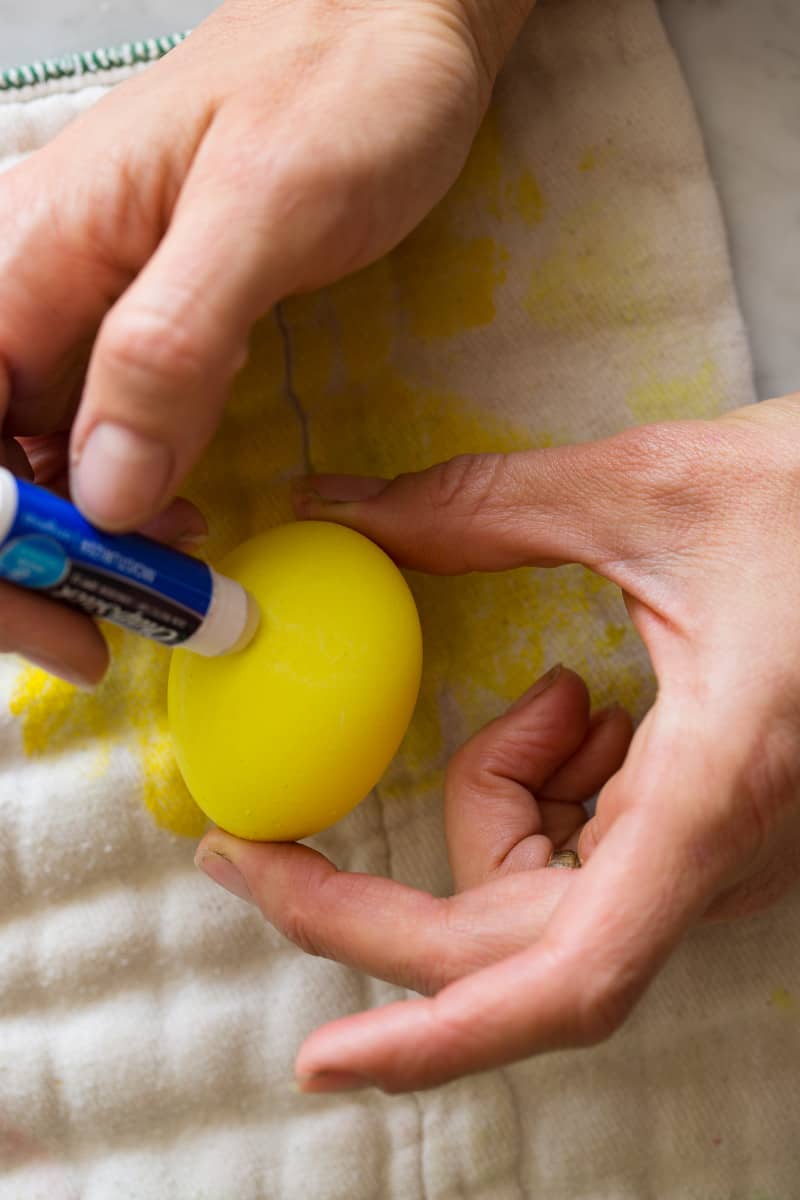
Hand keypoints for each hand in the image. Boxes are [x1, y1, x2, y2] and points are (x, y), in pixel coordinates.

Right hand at [1, 0, 529, 683]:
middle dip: (35, 555)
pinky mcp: (147, 319)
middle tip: (115, 622)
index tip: (69, 603)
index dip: (0, 538)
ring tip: (164, 588)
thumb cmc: (342, 87)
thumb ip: (170, 346)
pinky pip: (101, 424)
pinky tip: (176, 519)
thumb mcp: (264, 212)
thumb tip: (103, 489)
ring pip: (40, 448)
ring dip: (84, 537)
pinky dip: (128, 493)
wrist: (400, 27)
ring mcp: (90, 301)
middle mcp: (40, 279)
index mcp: (36, 249)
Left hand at [196, 395, 799, 1091]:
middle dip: (370, 903)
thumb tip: (341, 511)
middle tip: (262, 846)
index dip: (436, 1039)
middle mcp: (718, 852)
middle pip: (508, 942)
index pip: (566, 978)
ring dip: (493, 802)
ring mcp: (718, 853)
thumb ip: (479, 509)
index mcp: (713, 790)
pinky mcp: (713, 832)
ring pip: (542, 896)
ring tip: (562, 690)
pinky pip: (588, 858)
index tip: (325, 1058)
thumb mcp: (647, 490)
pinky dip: (545, 791)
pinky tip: (599, 710)